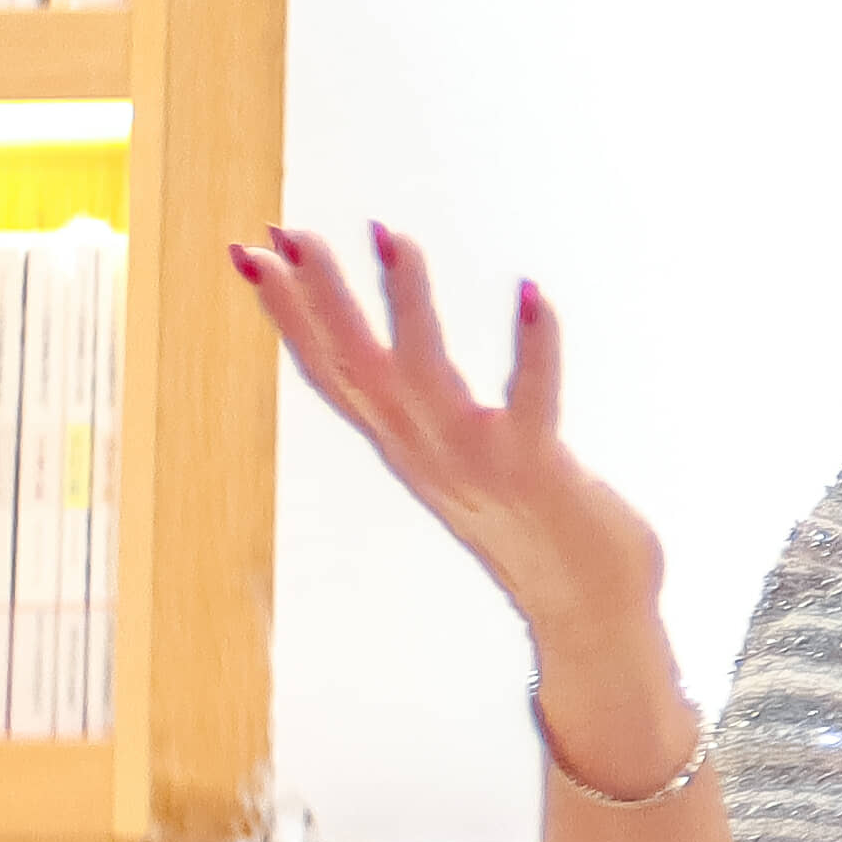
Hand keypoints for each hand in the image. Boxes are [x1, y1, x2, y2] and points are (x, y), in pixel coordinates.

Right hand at [236, 223, 673, 687]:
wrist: (590, 611)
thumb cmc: (534, 526)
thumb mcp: (459, 463)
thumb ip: (429, 419)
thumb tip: (406, 369)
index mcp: (406, 448)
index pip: (333, 374)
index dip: (288, 316)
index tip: (251, 253)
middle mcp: (427, 455)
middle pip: (358, 367)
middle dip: (319, 298)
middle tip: (285, 230)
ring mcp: (478, 465)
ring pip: (425, 376)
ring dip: (408, 305)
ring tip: (392, 236)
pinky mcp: (539, 472)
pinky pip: (533, 401)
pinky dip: (534, 348)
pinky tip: (532, 292)